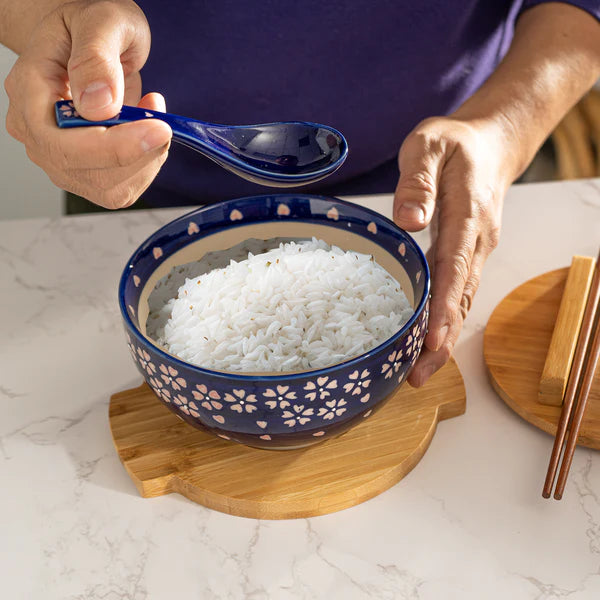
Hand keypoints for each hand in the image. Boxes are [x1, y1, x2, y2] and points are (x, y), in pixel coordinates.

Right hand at [4, 0, 171, 208]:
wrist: (92, 37)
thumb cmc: (92, 24)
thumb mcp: (101, 22)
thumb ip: (97, 58)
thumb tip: (98, 105)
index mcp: (30, 92)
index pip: (61, 143)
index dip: (115, 148)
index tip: (159, 130)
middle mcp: (37, 132)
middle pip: (88, 173)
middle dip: (138, 154)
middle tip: (160, 118)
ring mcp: (60, 157)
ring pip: (110, 189)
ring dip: (146, 160)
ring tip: (151, 116)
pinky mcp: (86, 171)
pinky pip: (121, 188)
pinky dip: (147, 165)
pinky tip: (147, 132)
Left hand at [393, 116, 511, 386]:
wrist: (490, 143)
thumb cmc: (455, 144)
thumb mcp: (429, 145)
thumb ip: (418, 181)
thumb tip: (408, 220)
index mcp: (467, 216)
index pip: (454, 269)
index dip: (443, 308)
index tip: (430, 341)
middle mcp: (477, 242)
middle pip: (461, 298)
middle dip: (442, 341)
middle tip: (417, 378)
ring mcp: (476, 251)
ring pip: (462, 302)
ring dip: (444, 338)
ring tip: (418, 372)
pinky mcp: (468, 255)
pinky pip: (458, 293)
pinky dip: (445, 320)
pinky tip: (426, 341)